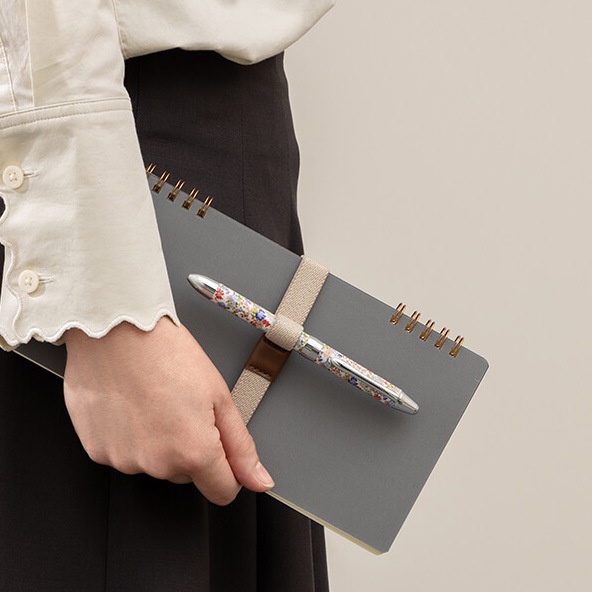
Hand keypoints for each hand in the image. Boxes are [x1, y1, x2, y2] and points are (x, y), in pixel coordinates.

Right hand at [63, 317, 273, 504]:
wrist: (117, 328)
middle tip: (182, 405)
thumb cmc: (167, 352)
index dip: (228, 470)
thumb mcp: (219, 395)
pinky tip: (131, 404)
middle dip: (190, 447)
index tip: (221, 448)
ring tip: (154, 400)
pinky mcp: (96, 451)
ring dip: (158, 441)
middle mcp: (156, 464)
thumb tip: (258, 480)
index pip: (222, 491)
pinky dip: (130, 436)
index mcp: (193, 452)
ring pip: (154, 463)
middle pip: (186, 473)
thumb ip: (240, 445)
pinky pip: (124, 453)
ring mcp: (123, 460)